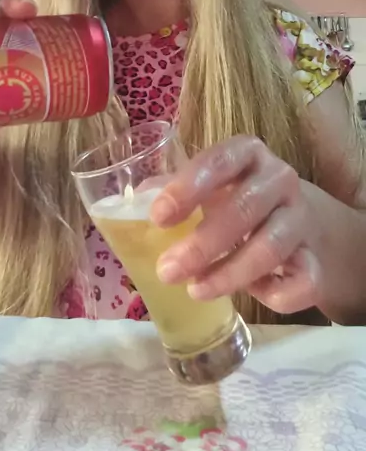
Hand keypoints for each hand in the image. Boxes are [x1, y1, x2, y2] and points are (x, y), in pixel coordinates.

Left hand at [151, 135, 345, 315]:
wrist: (304, 226)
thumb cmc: (240, 201)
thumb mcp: (211, 187)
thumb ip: (174, 191)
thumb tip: (131, 205)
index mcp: (247, 153)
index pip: (219, 161)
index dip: (187, 188)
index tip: (158, 218)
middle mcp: (279, 179)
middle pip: (244, 208)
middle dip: (202, 244)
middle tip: (168, 270)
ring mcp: (302, 219)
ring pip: (270, 247)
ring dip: (229, 274)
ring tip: (195, 290)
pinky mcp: (318, 259)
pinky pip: (300, 282)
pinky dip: (274, 296)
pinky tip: (251, 296)